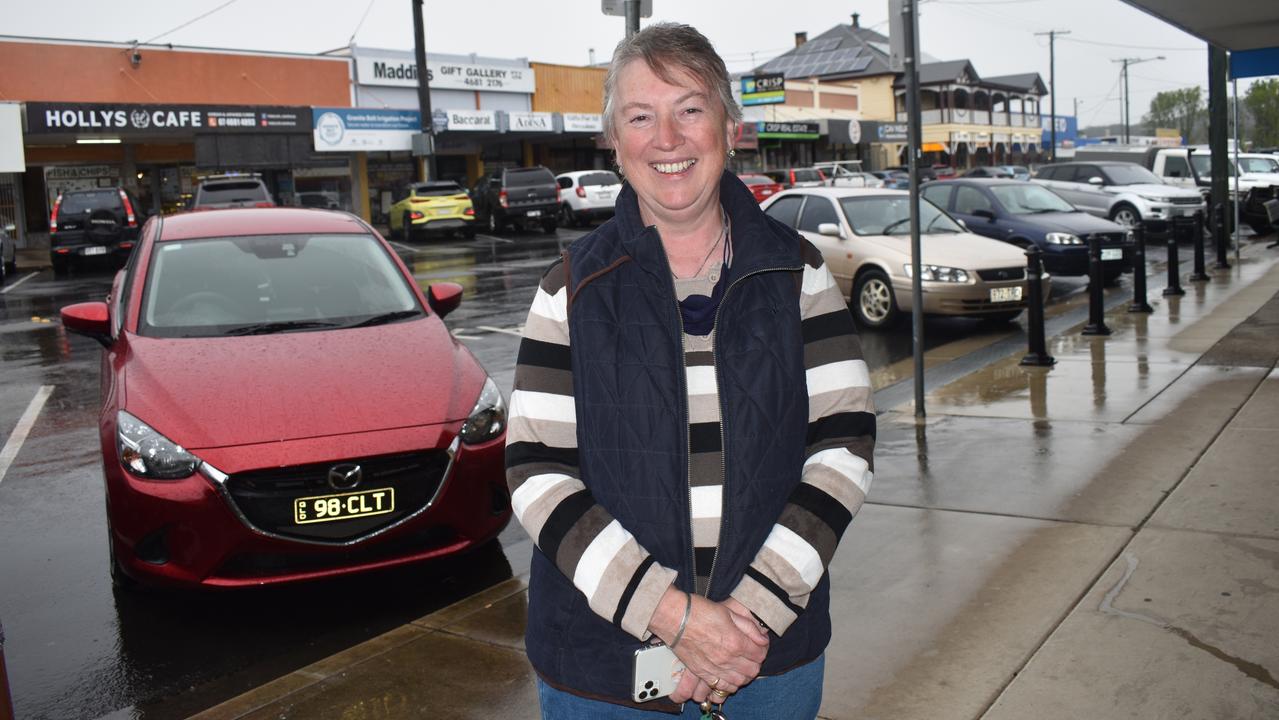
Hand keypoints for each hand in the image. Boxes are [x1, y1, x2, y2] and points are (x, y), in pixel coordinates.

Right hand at [648, 589, 766, 698]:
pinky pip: (721, 686)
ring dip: (744, 675)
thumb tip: (762, 639)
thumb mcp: (729, 612)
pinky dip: (729, 684)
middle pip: (752, 670)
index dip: (762, 650)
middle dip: (755, 663)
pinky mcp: (702, 673)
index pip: (759, 654)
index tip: (759, 645)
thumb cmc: (700, 611)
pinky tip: (729, 675)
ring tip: (741, 666)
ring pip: (739, 682)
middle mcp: (727, 658)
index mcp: (736, 641)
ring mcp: (714, 668)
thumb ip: (749, 627)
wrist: (674, 618)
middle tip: (752, 655)